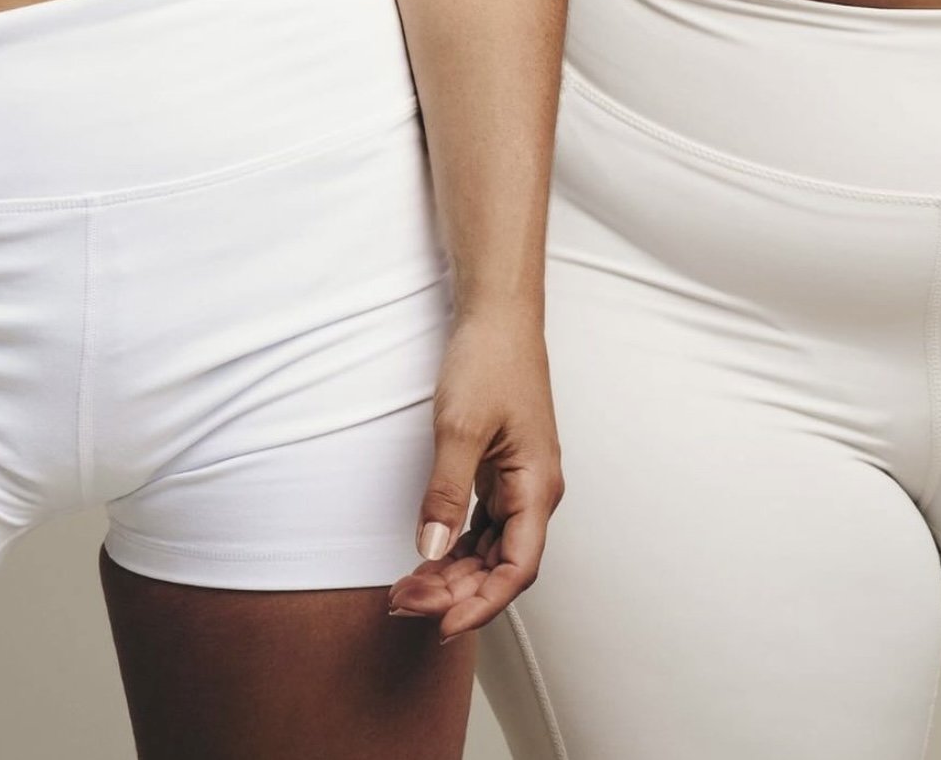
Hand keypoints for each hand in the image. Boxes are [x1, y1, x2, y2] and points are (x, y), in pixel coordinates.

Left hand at [388, 307, 563, 644]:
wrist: (497, 315)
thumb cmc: (490, 359)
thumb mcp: (459, 427)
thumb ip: (445, 492)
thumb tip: (430, 549)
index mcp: (537, 485)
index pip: (517, 569)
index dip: (481, 605)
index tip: (440, 625)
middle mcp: (534, 491)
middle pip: (502, 567)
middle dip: (456, 593)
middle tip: (403, 601)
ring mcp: (518, 482)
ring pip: (492, 550)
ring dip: (454, 575)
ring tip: (408, 588)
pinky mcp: (501, 471)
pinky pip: (484, 526)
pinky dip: (457, 547)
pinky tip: (428, 558)